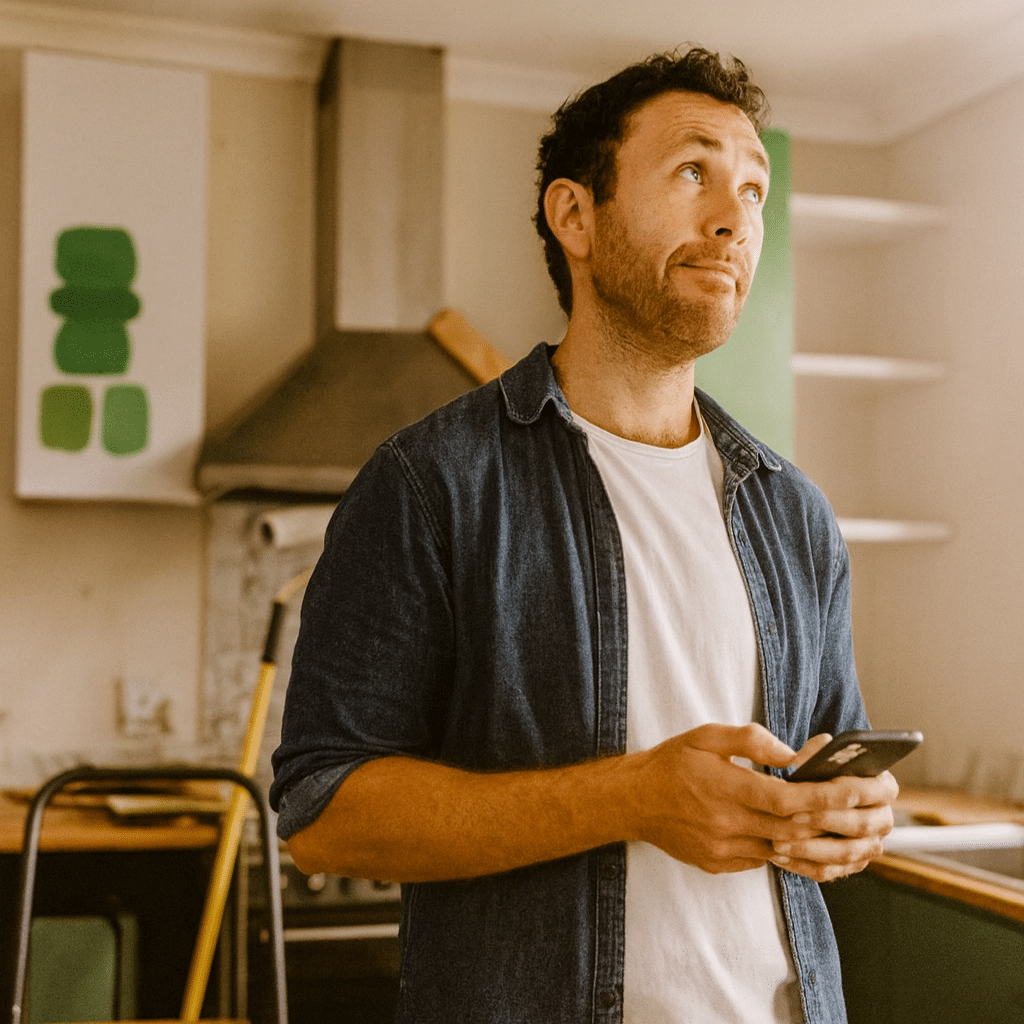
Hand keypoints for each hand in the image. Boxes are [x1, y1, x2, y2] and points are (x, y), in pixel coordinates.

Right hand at [633, 724, 896, 880]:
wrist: (633, 800)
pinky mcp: (723, 864)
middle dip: (845, 822)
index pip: (790, 798)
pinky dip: (801, 858)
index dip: (831, 795)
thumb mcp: (707, 736)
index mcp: (729, 789)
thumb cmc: (672, 763)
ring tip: (867, 841)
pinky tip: (826, 852)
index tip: (864, 788)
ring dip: (832, 848)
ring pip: (789, 853)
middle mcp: (730, 824)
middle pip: (798, 830)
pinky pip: (769, 862)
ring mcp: (727, 850)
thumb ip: (750, 740)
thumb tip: (791, 752)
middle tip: (881, 814)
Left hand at [770, 734, 897, 881]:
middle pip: (861, 824)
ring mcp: (869, 846)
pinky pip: (830, 871)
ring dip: (810, 848)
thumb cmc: (812, 773)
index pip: (879, 790)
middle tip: (792, 816)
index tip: (821, 788)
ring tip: (778, 842)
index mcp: (882, 787)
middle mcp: (882, 818)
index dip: (850, 790)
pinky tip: (779, 857)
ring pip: (846, 853)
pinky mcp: (850, 866)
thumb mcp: (813, 756)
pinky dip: (803, 865)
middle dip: (825, 820)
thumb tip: (823, 744)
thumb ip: (819, 751)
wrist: (808, 797)